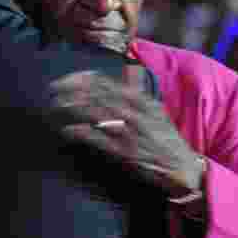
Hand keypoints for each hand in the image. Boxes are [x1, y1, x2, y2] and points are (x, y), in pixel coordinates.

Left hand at [50, 68, 203, 196]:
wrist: (183, 167)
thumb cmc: (166, 139)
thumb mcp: (156, 111)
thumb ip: (139, 92)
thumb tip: (127, 70)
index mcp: (144, 102)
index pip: (109, 83)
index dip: (85, 79)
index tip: (67, 79)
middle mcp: (137, 114)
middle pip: (99, 96)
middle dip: (74, 91)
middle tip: (54, 91)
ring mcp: (131, 134)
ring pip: (97, 114)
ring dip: (75, 109)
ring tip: (57, 106)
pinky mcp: (126, 153)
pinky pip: (100, 139)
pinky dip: (82, 133)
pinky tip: (68, 130)